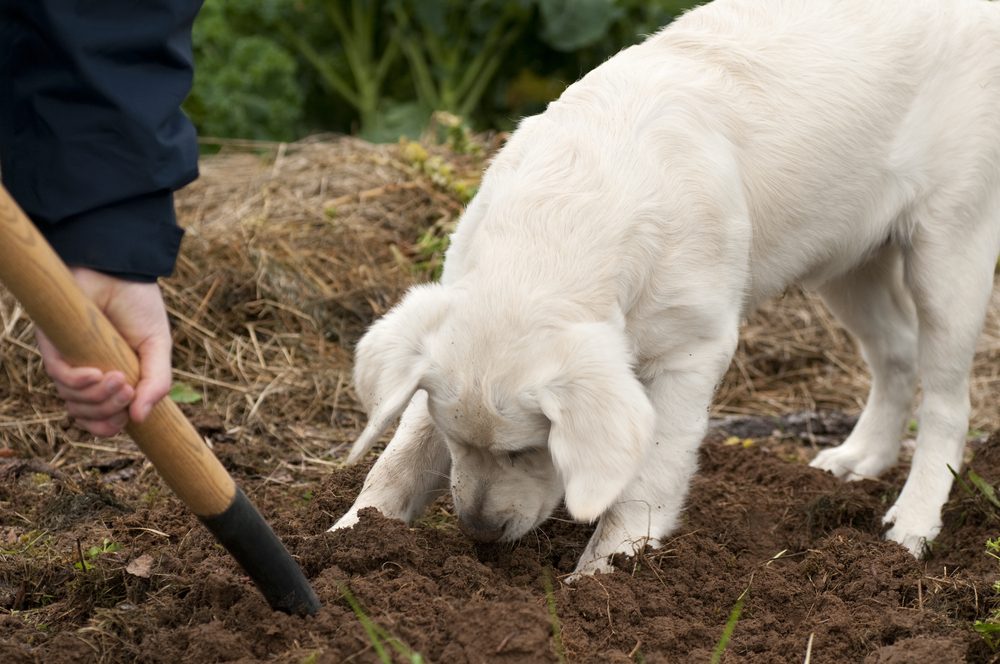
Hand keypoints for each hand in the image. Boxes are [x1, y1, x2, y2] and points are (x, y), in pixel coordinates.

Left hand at [35, 267, 172, 436]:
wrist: (121, 272)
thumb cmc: (140, 306)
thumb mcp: (158, 348)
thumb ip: (157, 383)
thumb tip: (141, 419)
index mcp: (114, 378)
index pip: (102, 417)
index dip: (110, 426)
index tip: (129, 418)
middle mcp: (88, 374)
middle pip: (87, 415)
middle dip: (108, 412)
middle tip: (129, 391)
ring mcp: (69, 361)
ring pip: (72, 400)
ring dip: (97, 397)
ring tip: (120, 378)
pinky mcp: (52, 345)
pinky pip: (59, 376)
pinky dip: (79, 382)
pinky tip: (96, 374)